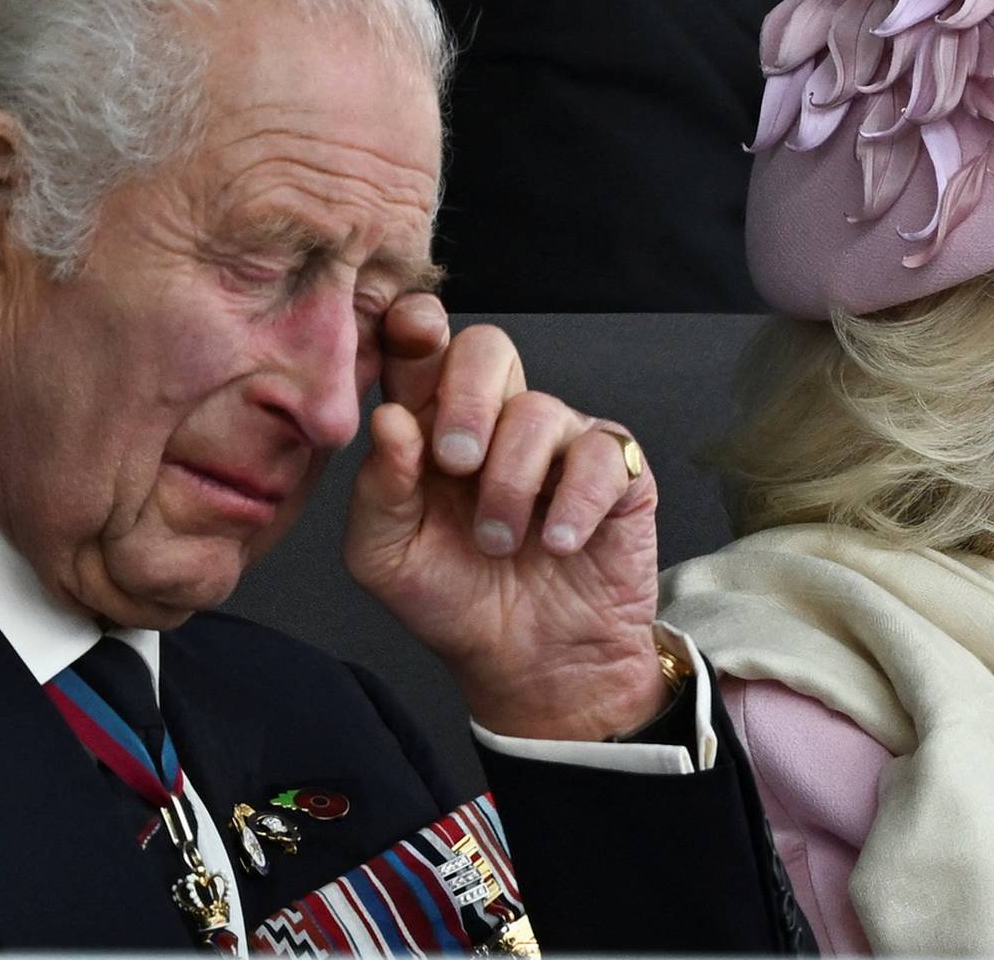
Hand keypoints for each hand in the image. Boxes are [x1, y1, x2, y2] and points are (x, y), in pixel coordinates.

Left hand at [343, 295, 668, 740]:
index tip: (411, 335)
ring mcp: (558, 442)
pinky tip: (557, 543)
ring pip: (539, 410)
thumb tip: (391, 420)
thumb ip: (378, 488)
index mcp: (430, 425)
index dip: (415, 327)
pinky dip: (574, 502)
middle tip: (455, 463)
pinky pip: (600, 454)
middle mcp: (495, 419)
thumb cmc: (454, 602)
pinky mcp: (616, 472)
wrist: (529, 665)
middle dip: (466, 398)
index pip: (421, 347)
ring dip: (510, 483)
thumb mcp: (387, 557)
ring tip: (499, 542)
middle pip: (487, 348)